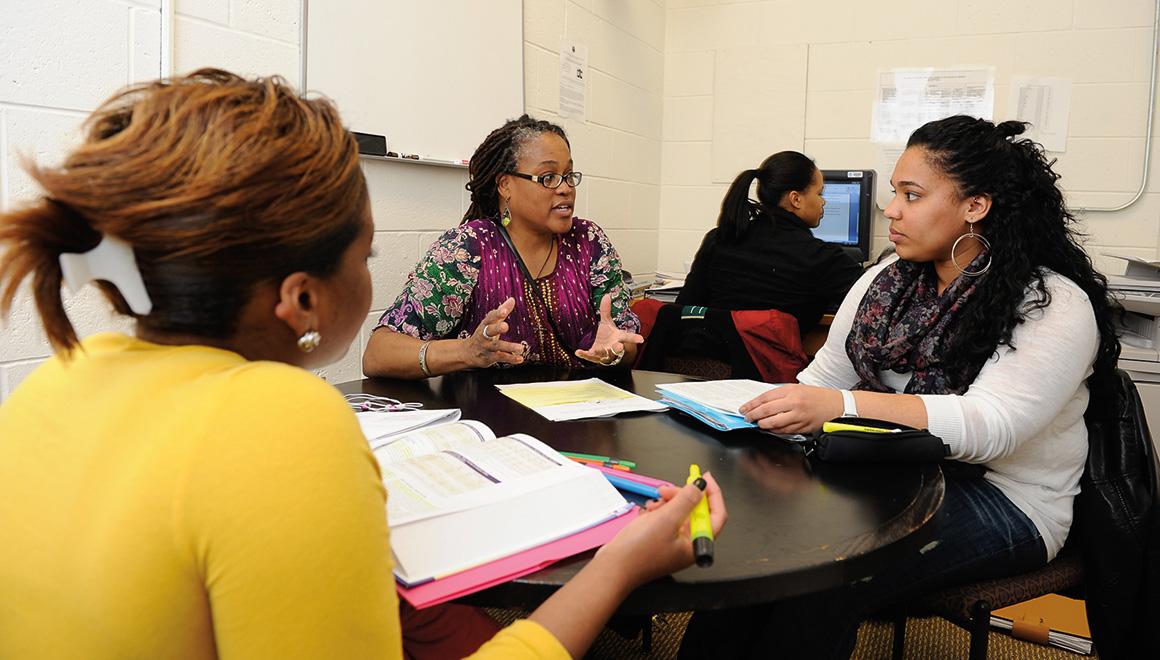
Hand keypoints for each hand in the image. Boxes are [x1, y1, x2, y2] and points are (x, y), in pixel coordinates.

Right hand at [464, 298, 525, 367]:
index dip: (496, 314)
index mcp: (485, 325)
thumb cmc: (483, 335)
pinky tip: (520, 359)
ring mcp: (486, 347)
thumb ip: (502, 311)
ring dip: (509, 347)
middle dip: (497, 328)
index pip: (490, 317)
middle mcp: (484, 335)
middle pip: (489, 330)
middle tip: (506, 326)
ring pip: (497, 346)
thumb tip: (512, 299)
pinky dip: (510, 358)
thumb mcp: (491, 322)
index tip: (504, 311)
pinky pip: (500, 358)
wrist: (467, 353)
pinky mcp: (489, 358)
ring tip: (521, 348)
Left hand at [575, 294, 642, 365]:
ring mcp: (605, 354)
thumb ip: (606, 310)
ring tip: (595, 351)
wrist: (603, 350)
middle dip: (618, 348)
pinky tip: (578, 352)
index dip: (634, 338)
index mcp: (618, 338)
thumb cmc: (607, 336)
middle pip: (617, 349)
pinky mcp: (595, 357)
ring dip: (601, 353)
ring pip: (605, 355)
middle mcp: (613, 347)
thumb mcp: (607, 322)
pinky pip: (590, 357)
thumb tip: (606, 296)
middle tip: (619, 347)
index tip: (641, 339)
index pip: (628, 337)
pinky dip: (584, 355)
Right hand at [598, 472, 725, 587]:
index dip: (713, 495)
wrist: (613, 566)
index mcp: (696, 544)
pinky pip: (665, 517)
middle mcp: (687, 544)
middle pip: (695, 511)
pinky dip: (658, 510)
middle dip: (682, 497)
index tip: (704, 478)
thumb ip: (686, 500)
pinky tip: (648, 511)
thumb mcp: (667, 520)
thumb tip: (700, 486)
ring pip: (678, 511)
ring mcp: (672, 541)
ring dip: (667, 503)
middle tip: (667, 490)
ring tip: (653, 505)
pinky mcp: (659, 537)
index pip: (716, 516)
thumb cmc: (639, 552)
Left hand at [737, 383, 842, 433]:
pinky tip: (770, 429)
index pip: (765, 398)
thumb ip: (781, 394)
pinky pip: (784, 431)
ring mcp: (798, 416)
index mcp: (791, 390)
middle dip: (753, 415)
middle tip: (747, 418)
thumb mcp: (799, 389)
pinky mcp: (803, 427)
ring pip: (774, 423)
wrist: (838, 405)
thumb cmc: (818, 396)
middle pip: (766, 411)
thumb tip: (762, 402)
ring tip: (758, 424)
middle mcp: (794, 403)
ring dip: (763, 425)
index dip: (752, 404)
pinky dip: (774, 430)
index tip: (744, 408)